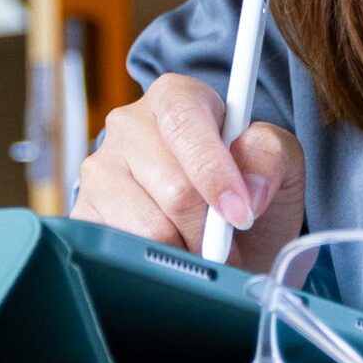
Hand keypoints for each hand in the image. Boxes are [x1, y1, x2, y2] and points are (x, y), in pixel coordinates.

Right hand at [71, 73, 305, 270]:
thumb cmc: (247, 192)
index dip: (214, 173)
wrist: (224, 236)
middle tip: (226, 240)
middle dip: (209, 227)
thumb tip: (249, 190)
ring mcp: (99, 169)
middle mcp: (129, 125)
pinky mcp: (82, 213)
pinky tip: (167, 255)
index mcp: (175, 98)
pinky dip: (154, 264)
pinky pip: (119, 251)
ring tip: (197, 247)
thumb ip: (270, 155)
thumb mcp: (279, 163)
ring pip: (148, 228)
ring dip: (184, 251)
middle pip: (173, 188)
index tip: (241, 213)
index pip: (184, 124)